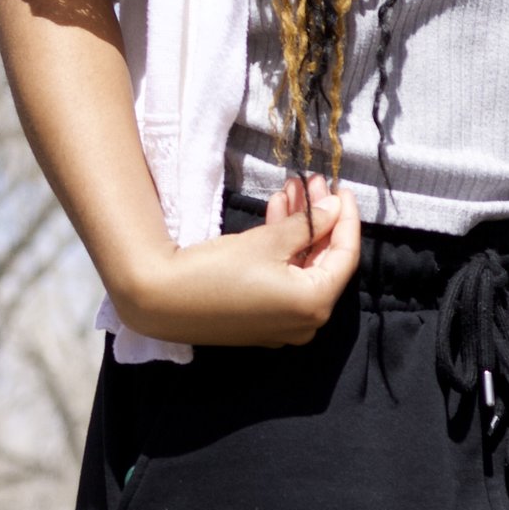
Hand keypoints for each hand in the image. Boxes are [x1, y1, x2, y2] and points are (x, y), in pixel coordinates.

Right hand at [113, 174, 361, 348]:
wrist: (162, 299)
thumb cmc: (217, 270)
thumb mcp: (268, 240)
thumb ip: (308, 223)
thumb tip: (334, 209)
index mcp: (315, 304)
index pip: (345, 255)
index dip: (346, 218)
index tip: (342, 189)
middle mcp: (306, 322)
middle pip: (324, 262)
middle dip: (318, 219)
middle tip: (312, 184)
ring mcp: (284, 325)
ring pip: (302, 269)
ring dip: (298, 230)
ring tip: (291, 190)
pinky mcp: (262, 320)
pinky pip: (285, 281)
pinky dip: (284, 251)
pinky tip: (276, 215)